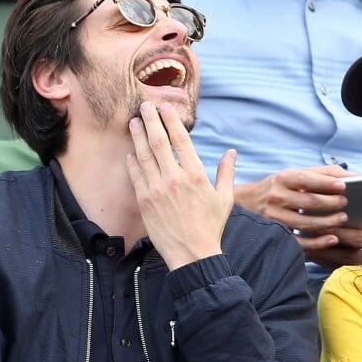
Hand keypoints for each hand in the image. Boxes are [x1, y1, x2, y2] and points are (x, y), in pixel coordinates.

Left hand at [126, 101, 235, 269]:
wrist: (192, 255)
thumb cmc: (210, 227)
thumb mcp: (225, 199)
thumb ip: (226, 173)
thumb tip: (231, 153)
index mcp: (195, 175)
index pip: (180, 140)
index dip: (171, 120)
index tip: (165, 108)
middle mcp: (174, 178)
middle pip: (158, 142)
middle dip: (150, 121)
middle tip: (144, 106)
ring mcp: (156, 190)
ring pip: (143, 156)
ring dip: (137, 137)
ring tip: (133, 123)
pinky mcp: (144, 202)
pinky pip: (135, 176)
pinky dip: (131, 162)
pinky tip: (130, 152)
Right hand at [234, 165, 361, 264]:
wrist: (245, 202)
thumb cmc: (277, 187)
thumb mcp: (292, 174)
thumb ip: (321, 173)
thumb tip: (350, 176)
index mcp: (282, 178)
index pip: (306, 179)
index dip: (326, 183)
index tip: (344, 186)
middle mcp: (276, 196)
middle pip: (309, 202)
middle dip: (331, 203)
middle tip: (346, 203)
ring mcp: (274, 216)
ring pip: (305, 222)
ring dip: (328, 222)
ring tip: (342, 218)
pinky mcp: (275, 233)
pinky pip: (299, 241)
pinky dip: (317, 242)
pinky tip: (332, 239)